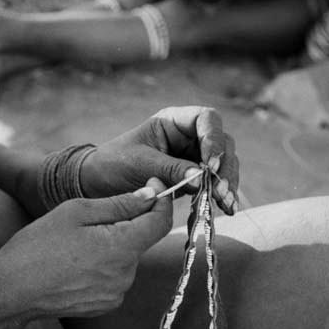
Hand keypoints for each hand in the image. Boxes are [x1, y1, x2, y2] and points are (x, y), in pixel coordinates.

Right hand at [0, 180, 171, 321]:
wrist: (13, 290)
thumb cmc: (38, 246)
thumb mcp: (76, 212)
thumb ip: (120, 204)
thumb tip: (152, 195)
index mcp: (122, 247)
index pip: (161, 222)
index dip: (161, 201)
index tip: (153, 186)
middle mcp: (127, 274)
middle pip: (141, 240)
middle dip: (126, 224)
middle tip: (91, 220)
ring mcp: (118, 293)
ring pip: (128, 258)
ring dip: (114, 246)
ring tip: (78, 246)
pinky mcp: (108, 304)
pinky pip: (117, 277)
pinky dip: (106, 266)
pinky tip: (79, 265)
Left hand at [80, 106, 238, 213]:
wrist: (100, 184)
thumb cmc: (115, 163)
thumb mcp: (140, 163)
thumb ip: (170, 168)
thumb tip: (201, 177)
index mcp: (175, 122)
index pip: (207, 119)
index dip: (214, 139)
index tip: (211, 164)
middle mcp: (189, 137)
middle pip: (222, 144)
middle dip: (225, 168)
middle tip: (221, 191)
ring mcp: (194, 158)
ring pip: (224, 165)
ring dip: (227, 184)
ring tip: (226, 203)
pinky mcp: (194, 179)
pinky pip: (214, 184)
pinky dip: (221, 196)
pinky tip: (228, 209)